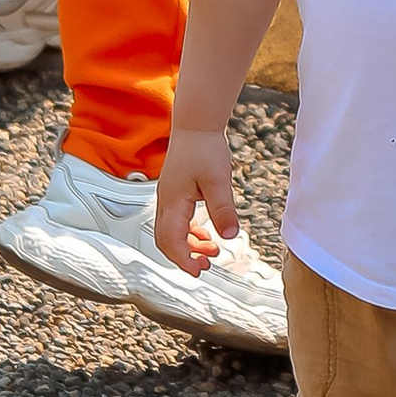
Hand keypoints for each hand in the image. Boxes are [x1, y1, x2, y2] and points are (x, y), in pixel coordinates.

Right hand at [155, 122, 238, 271]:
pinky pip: (176, 221)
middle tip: (205, 266)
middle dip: (183, 257)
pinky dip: (189, 233)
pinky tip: (205, 234)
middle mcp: (165, 201)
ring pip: (171, 232)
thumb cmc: (204, 148)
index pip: (171, 241)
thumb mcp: (219, 181)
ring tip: (211, 251)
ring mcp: (168, 198)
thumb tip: (229, 235)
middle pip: (166, 241)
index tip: (198, 271)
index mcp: (173, 201)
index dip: (183, 260)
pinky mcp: (175, 193)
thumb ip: (223, 210)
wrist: (196, 125)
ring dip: (188, 245)